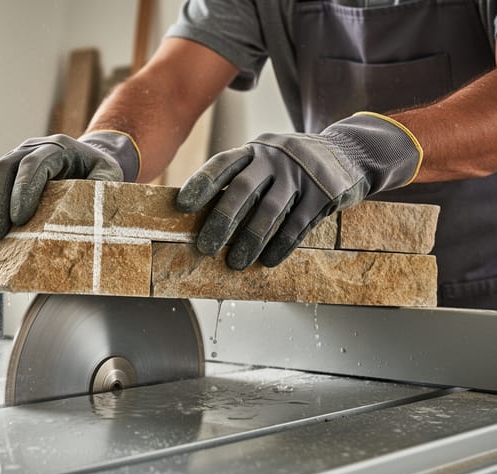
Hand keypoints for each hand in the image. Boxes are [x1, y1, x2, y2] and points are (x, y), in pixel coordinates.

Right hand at [0, 131, 138, 238]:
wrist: (87, 159)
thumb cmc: (98, 173)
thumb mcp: (109, 177)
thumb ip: (102, 190)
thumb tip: (90, 215)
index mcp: (57, 148)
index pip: (34, 163)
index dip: (23, 189)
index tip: (19, 219)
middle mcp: (29, 149)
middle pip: (3, 168)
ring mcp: (12, 159)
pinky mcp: (1, 174)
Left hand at [176, 112, 422, 269]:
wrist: (350, 153)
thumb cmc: (292, 166)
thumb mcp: (267, 160)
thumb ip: (241, 178)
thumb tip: (201, 214)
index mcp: (255, 150)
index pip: (223, 164)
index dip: (201, 184)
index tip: (182, 206)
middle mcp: (276, 159)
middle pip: (243, 190)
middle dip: (221, 221)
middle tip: (204, 248)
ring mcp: (302, 174)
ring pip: (270, 211)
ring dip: (249, 240)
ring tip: (235, 263)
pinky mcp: (325, 193)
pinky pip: (298, 224)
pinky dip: (281, 244)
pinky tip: (268, 260)